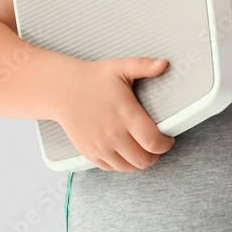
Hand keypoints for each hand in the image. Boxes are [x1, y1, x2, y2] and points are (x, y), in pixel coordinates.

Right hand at [50, 56, 175, 171]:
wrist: (63, 90)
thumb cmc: (93, 78)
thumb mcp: (120, 67)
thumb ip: (143, 65)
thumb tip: (164, 63)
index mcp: (126, 115)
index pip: (153, 142)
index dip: (165, 144)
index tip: (168, 139)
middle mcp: (114, 134)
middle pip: (144, 160)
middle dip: (155, 155)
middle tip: (156, 146)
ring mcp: (100, 146)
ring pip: (129, 167)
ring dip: (139, 162)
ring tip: (142, 150)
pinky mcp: (89, 152)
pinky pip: (111, 168)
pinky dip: (121, 164)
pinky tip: (125, 152)